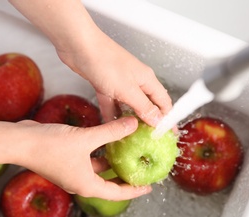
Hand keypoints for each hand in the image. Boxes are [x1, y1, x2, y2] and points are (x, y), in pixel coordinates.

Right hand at [16, 117, 151, 200]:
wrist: (20, 142)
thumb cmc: (49, 146)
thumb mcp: (86, 138)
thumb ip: (111, 132)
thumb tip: (133, 124)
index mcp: (87, 184)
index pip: (117, 193)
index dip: (134, 190)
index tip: (148, 186)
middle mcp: (80, 182)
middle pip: (109, 183)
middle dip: (125, 177)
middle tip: (140, 169)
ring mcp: (73, 172)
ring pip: (99, 170)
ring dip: (113, 163)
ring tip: (129, 153)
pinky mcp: (67, 162)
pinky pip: (89, 160)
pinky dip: (100, 153)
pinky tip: (108, 141)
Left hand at [57, 30, 171, 126]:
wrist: (79, 47)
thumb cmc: (105, 63)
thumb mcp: (128, 90)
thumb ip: (144, 107)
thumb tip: (158, 120)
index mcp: (147, 80)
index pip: (163, 102)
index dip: (167, 118)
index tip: (169, 133)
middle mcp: (135, 81)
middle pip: (147, 104)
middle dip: (149, 121)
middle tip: (149, 138)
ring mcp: (119, 83)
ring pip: (128, 105)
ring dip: (129, 119)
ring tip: (131, 136)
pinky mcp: (105, 84)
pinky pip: (111, 103)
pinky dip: (111, 113)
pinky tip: (110, 124)